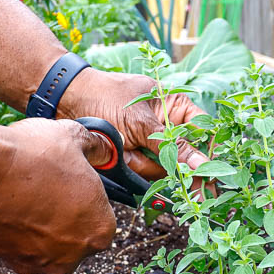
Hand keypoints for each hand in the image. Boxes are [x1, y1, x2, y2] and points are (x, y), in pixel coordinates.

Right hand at [0, 118, 115, 273]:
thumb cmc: (30, 156)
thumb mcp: (72, 137)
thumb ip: (95, 147)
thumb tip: (102, 148)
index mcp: (101, 230)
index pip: (100, 216)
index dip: (85, 197)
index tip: (70, 182)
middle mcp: (74, 256)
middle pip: (74, 236)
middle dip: (63, 216)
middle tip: (44, 187)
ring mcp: (41, 265)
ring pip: (45, 245)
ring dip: (37, 226)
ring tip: (21, 194)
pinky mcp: (9, 265)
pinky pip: (17, 249)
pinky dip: (13, 232)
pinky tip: (2, 206)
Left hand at [58, 69, 209, 179]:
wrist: (66, 102)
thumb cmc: (105, 97)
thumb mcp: (141, 122)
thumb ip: (171, 146)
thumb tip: (200, 165)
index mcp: (176, 108)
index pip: (203, 134)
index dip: (206, 155)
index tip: (208, 176)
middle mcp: (167, 128)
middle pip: (184, 158)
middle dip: (166, 163)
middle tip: (153, 164)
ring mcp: (150, 144)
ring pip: (162, 169)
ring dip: (141, 164)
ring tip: (123, 148)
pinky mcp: (135, 158)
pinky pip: (143, 173)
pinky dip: (130, 167)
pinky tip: (119, 155)